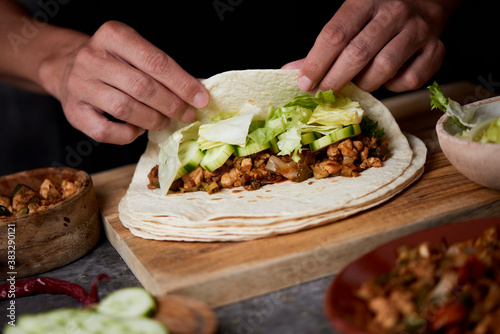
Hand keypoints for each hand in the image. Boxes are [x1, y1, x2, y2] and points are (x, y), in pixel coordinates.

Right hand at [41, 21, 209, 144]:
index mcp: (113, 35)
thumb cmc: (114, 64)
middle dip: (172, 105)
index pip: (156, 62)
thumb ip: (166, 71)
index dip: (183, 84)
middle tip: (187, 115)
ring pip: (125, 108)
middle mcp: (92, 57)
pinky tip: (138, 129)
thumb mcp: (138, 55)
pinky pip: (105, 131)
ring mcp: (79, 84)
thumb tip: (199, 91)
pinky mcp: (73, 111)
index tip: (202, 99)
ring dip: (153, 120)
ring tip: (165, 122)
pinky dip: (128, 134)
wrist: (68, 69)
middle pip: (142, 87)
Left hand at [283, 0, 450, 92]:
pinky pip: (411, 80)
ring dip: (365, 84)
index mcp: (365, 1)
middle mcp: (393, 12)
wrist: (426, 0)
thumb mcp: (350, 21)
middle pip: (358, 53)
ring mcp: (418, 30)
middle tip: (324, 94)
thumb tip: (290, 71)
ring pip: (384, 68)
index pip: (335, 34)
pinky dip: (395, 87)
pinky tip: (389, 79)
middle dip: (335, 80)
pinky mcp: (436, 49)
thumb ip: (322, 48)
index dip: (316, 63)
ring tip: (358, 84)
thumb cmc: (377, 17)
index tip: (304, 83)